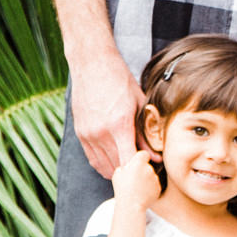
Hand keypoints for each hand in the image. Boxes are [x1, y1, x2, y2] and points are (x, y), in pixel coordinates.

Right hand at [71, 51, 142, 180]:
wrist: (92, 65)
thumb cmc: (120, 80)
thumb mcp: (139, 104)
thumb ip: (146, 133)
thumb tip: (156, 156)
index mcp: (119, 124)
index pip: (129, 160)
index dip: (140, 169)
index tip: (148, 166)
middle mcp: (101, 133)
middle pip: (117, 166)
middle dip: (131, 171)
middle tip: (142, 168)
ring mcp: (88, 134)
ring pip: (103, 166)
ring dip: (117, 169)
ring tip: (130, 166)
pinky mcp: (80, 134)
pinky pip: (92, 159)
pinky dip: (104, 164)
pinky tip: (115, 161)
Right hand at [111, 149, 162, 210]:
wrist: (131, 206)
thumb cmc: (122, 189)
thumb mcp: (118, 174)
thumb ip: (125, 166)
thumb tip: (129, 164)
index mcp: (138, 163)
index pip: (144, 154)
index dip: (141, 158)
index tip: (137, 163)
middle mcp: (149, 168)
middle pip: (147, 166)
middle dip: (143, 171)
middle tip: (134, 179)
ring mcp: (155, 178)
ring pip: (151, 176)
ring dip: (146, 180)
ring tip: (137, 188)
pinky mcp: (159, 187)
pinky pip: (154, 185)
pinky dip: (150, 188)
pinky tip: (142, 193)